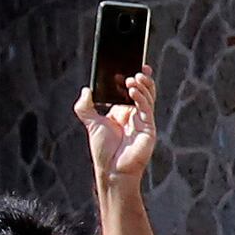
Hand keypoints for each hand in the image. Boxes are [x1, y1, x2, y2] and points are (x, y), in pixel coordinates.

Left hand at [80, 71, 162, 189]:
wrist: (111, 169)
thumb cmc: (103, 150)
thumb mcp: (90, 123)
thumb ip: (84, 107)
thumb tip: (85, 90)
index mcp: (122, 112)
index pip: (130, 90)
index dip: (132, 77)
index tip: (131, 64)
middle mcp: (135, 114)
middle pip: (143, 90)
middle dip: (142, 78)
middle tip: (136, 68)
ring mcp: (143, 120)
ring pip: (148, 96)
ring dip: (143, 86)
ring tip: (133, 78)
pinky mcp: (149, 127)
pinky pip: (147, 108)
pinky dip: (142, 97)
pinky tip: (133, 90)